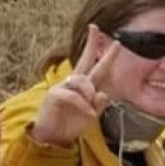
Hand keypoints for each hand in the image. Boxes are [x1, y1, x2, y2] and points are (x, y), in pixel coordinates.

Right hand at [30, 26, 118, 147]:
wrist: (53, 137)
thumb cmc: (71, 124)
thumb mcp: (91, 115)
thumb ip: (99, 105)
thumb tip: (102, 94)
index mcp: (84, 86)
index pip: (94, 65)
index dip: (99, 52)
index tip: (111, 39)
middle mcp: (73, 83)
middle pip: (85, 60)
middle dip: (91, 44)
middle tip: (96, 28)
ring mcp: (62, 87)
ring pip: (82, 80)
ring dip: (90, 93)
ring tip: (90, 108)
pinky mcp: (54, 95)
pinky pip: (74, 95)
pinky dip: (84, 105)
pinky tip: (89, 113)